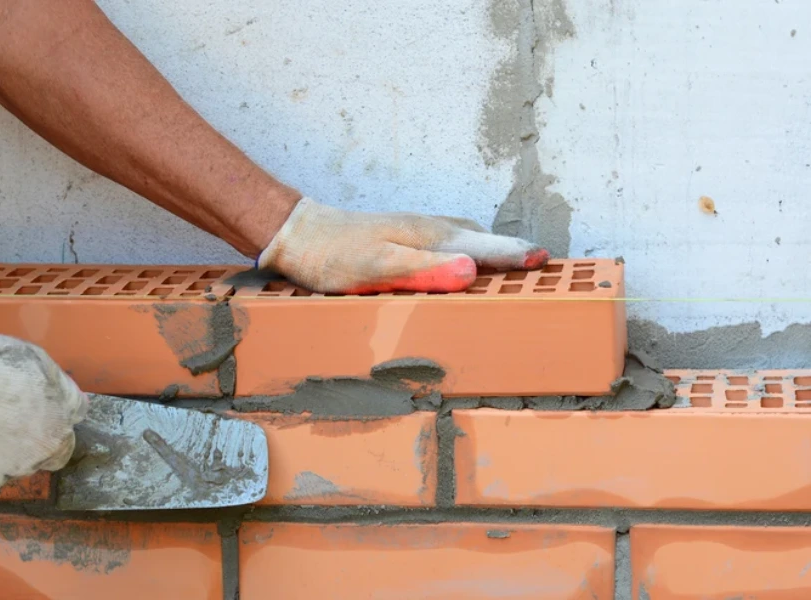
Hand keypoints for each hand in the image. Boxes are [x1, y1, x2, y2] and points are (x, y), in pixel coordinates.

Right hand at [0, 332, 86, 494]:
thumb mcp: (35, 359)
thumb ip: (57, 385)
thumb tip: (72, 398)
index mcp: (61, 417)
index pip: (73, 422)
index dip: (57, 412)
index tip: (43, 407)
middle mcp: (42, 450)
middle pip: (50, 451)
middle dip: (37, 440)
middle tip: (9, 421)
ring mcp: (7, 471)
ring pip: (12, 466)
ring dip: (2, 452)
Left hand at [257, 197, 549, 293]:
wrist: (301, 235)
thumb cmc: (335, 256)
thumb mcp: (377, 268)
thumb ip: (424, 269)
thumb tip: (472, 268)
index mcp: (429, 236)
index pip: (482, 245)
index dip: (512, 254)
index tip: (544, 259)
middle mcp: (429, 228)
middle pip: (482, 238)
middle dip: (512, 250)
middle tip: (544, 264)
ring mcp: (418, 230)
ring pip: (467, 237)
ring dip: (494, 248)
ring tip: (516, 262)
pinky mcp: (406, 236)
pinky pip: (451, 240)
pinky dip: (471, 248)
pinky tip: (467, 259)